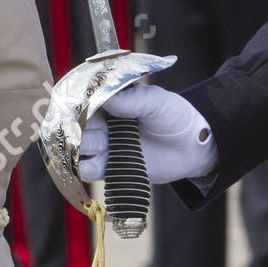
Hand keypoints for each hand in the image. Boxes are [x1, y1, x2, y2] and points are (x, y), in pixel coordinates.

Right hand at [77, 81, 216, 183]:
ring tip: (88, 147)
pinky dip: (86, 169)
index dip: (77, 103)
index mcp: (113, 101)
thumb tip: (103, 96)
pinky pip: (91, 169)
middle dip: (75, 128)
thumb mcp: (156, 101)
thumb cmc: (176, 117)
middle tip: (78, 129)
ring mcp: (107, 146)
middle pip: (79, 125)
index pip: (86, 100)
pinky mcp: (113, 167)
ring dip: (80, 148)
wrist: (194, 148)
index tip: (73, 106)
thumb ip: (131, 100)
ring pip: (82, 147)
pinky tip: (90, 166)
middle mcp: (105, 123)